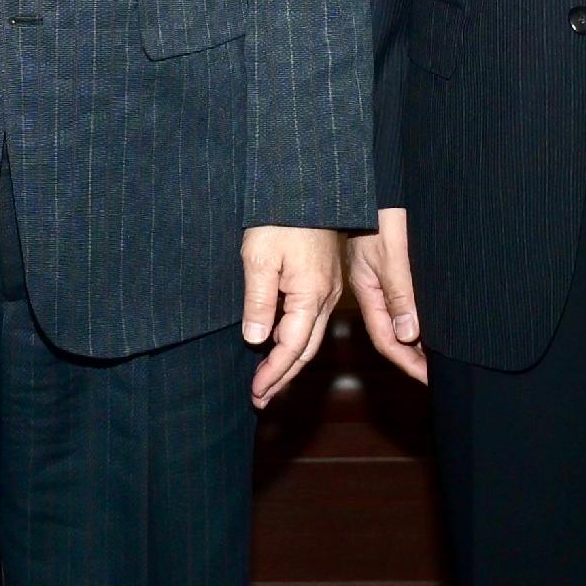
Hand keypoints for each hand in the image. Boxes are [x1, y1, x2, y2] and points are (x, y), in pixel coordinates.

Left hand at [242, 225, 341, 405]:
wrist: (304, 186)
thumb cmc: (280, 217)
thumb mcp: (259, 258)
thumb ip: (259, 301)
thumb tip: (258, 340)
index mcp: (312, 294)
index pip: (292, 347)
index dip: (274, 373)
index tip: (256, 392)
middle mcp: (326, 297)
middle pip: (306, 349)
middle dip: (283, 377)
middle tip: (261, 400)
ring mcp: (329, 289)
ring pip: (310, 337)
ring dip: (289, 362)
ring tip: (268, 382)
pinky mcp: (324, 280)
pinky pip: (311, 321)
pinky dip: (294, 341)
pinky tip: (280, 346)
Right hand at [345, 208, 426, 384]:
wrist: (378, 179)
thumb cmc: (382, 211)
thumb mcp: (392, 254)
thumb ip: (400, 293)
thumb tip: (409, 334)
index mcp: (368, 289)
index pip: (386, 337)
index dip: (407, 361)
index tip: (428, 379)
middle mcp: (374, 287)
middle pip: (393, 332)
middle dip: (414, 356)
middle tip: (441, 373)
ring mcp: (382, 276)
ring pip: (402, 316)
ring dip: (420, 337)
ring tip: (442, 355)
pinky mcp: (395, 263)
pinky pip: (407, 298)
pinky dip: (421, 315)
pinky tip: (435, 319)